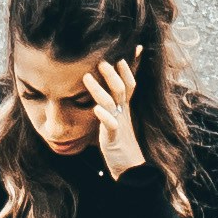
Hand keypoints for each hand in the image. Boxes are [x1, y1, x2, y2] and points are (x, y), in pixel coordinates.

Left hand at [86, 49, 145, 181]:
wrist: (129, 169)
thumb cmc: (120, 142)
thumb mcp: (118, 119)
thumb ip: (113, 103)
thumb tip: (103, 89)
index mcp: (125, 107)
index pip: (130, 82)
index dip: (128, 65)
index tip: (126, 47)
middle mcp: (124, 113)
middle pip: (122, 88)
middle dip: (112, 72)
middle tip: (101, 58)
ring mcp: (120, 125)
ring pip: (112, 103)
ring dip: (99, 89)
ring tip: (86, 77)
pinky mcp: (114, 139)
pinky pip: (111, 126)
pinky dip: (104, 116)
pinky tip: (96, 109)